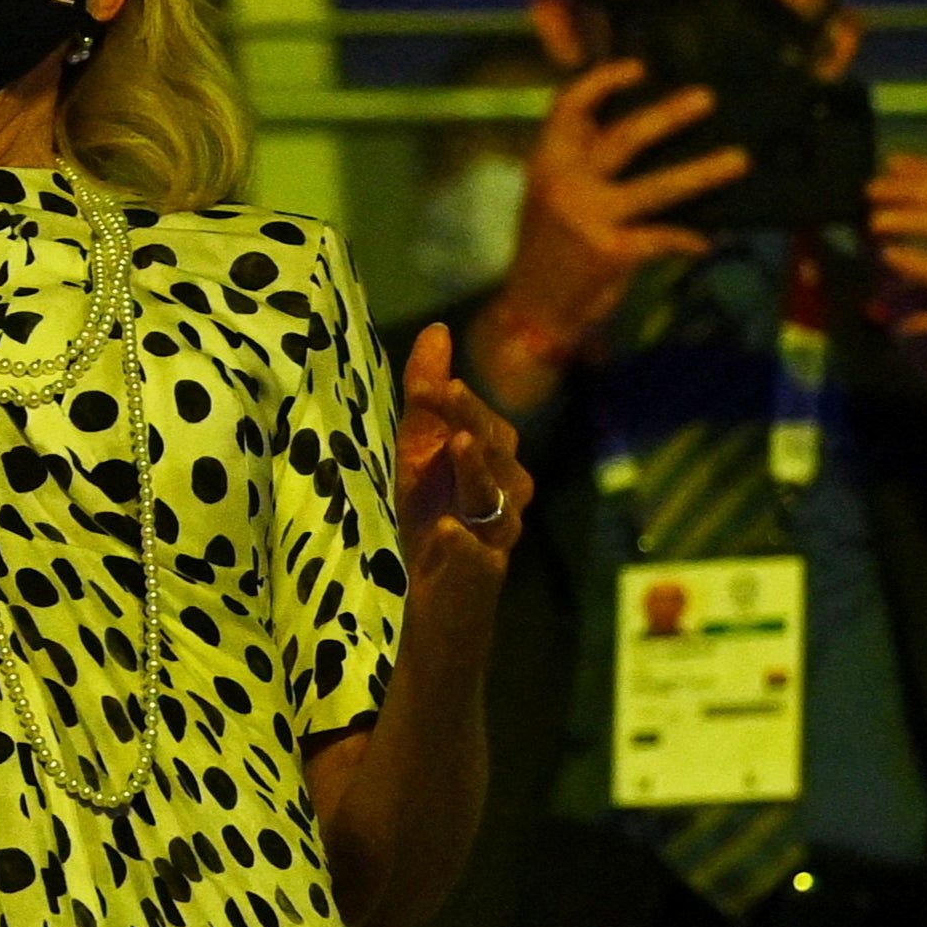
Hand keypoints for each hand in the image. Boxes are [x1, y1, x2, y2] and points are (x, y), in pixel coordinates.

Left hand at [393, 324, 532, 615]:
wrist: (437, 597)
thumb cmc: (434, 515)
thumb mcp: (421, 452)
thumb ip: (426, 395)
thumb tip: (438, 329)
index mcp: (495, 463)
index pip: (486, 425)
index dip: (459, 404)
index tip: (432, 382)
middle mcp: (506, 494)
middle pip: (497, 453)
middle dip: (473, 420)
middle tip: (446, 391)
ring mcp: (496, 535)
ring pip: (493, 499)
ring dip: (475, 470)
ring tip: (458, 444)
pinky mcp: (480, 574)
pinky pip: (476, 556)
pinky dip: (462, 542)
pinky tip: (447, 528)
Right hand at [478, 60, 748, 393]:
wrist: (533, 311)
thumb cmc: (549, 250)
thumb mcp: (551, 198)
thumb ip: (584, 165)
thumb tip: (643, 133)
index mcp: (547, 163)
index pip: (568, 109)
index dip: (603, 82)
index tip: (640, 68)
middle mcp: (565, 184)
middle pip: (623, 138)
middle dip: (668, 115)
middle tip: (706, 98)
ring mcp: (588, 217)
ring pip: (656, 186)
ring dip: (702, 172)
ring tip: (739, 160)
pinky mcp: (610, 252)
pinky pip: (663, 237)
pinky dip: (687, 238)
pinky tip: (705, 241)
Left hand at [867, 153, 926, 436]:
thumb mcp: (904, 286)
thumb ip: (888, 254)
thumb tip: (859, 221)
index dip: (926, 171)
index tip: (889, 165)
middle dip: (913, 191)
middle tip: (872, 195)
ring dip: (915, 220)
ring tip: (876, 224)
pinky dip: (921, 264)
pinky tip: (891, 258)